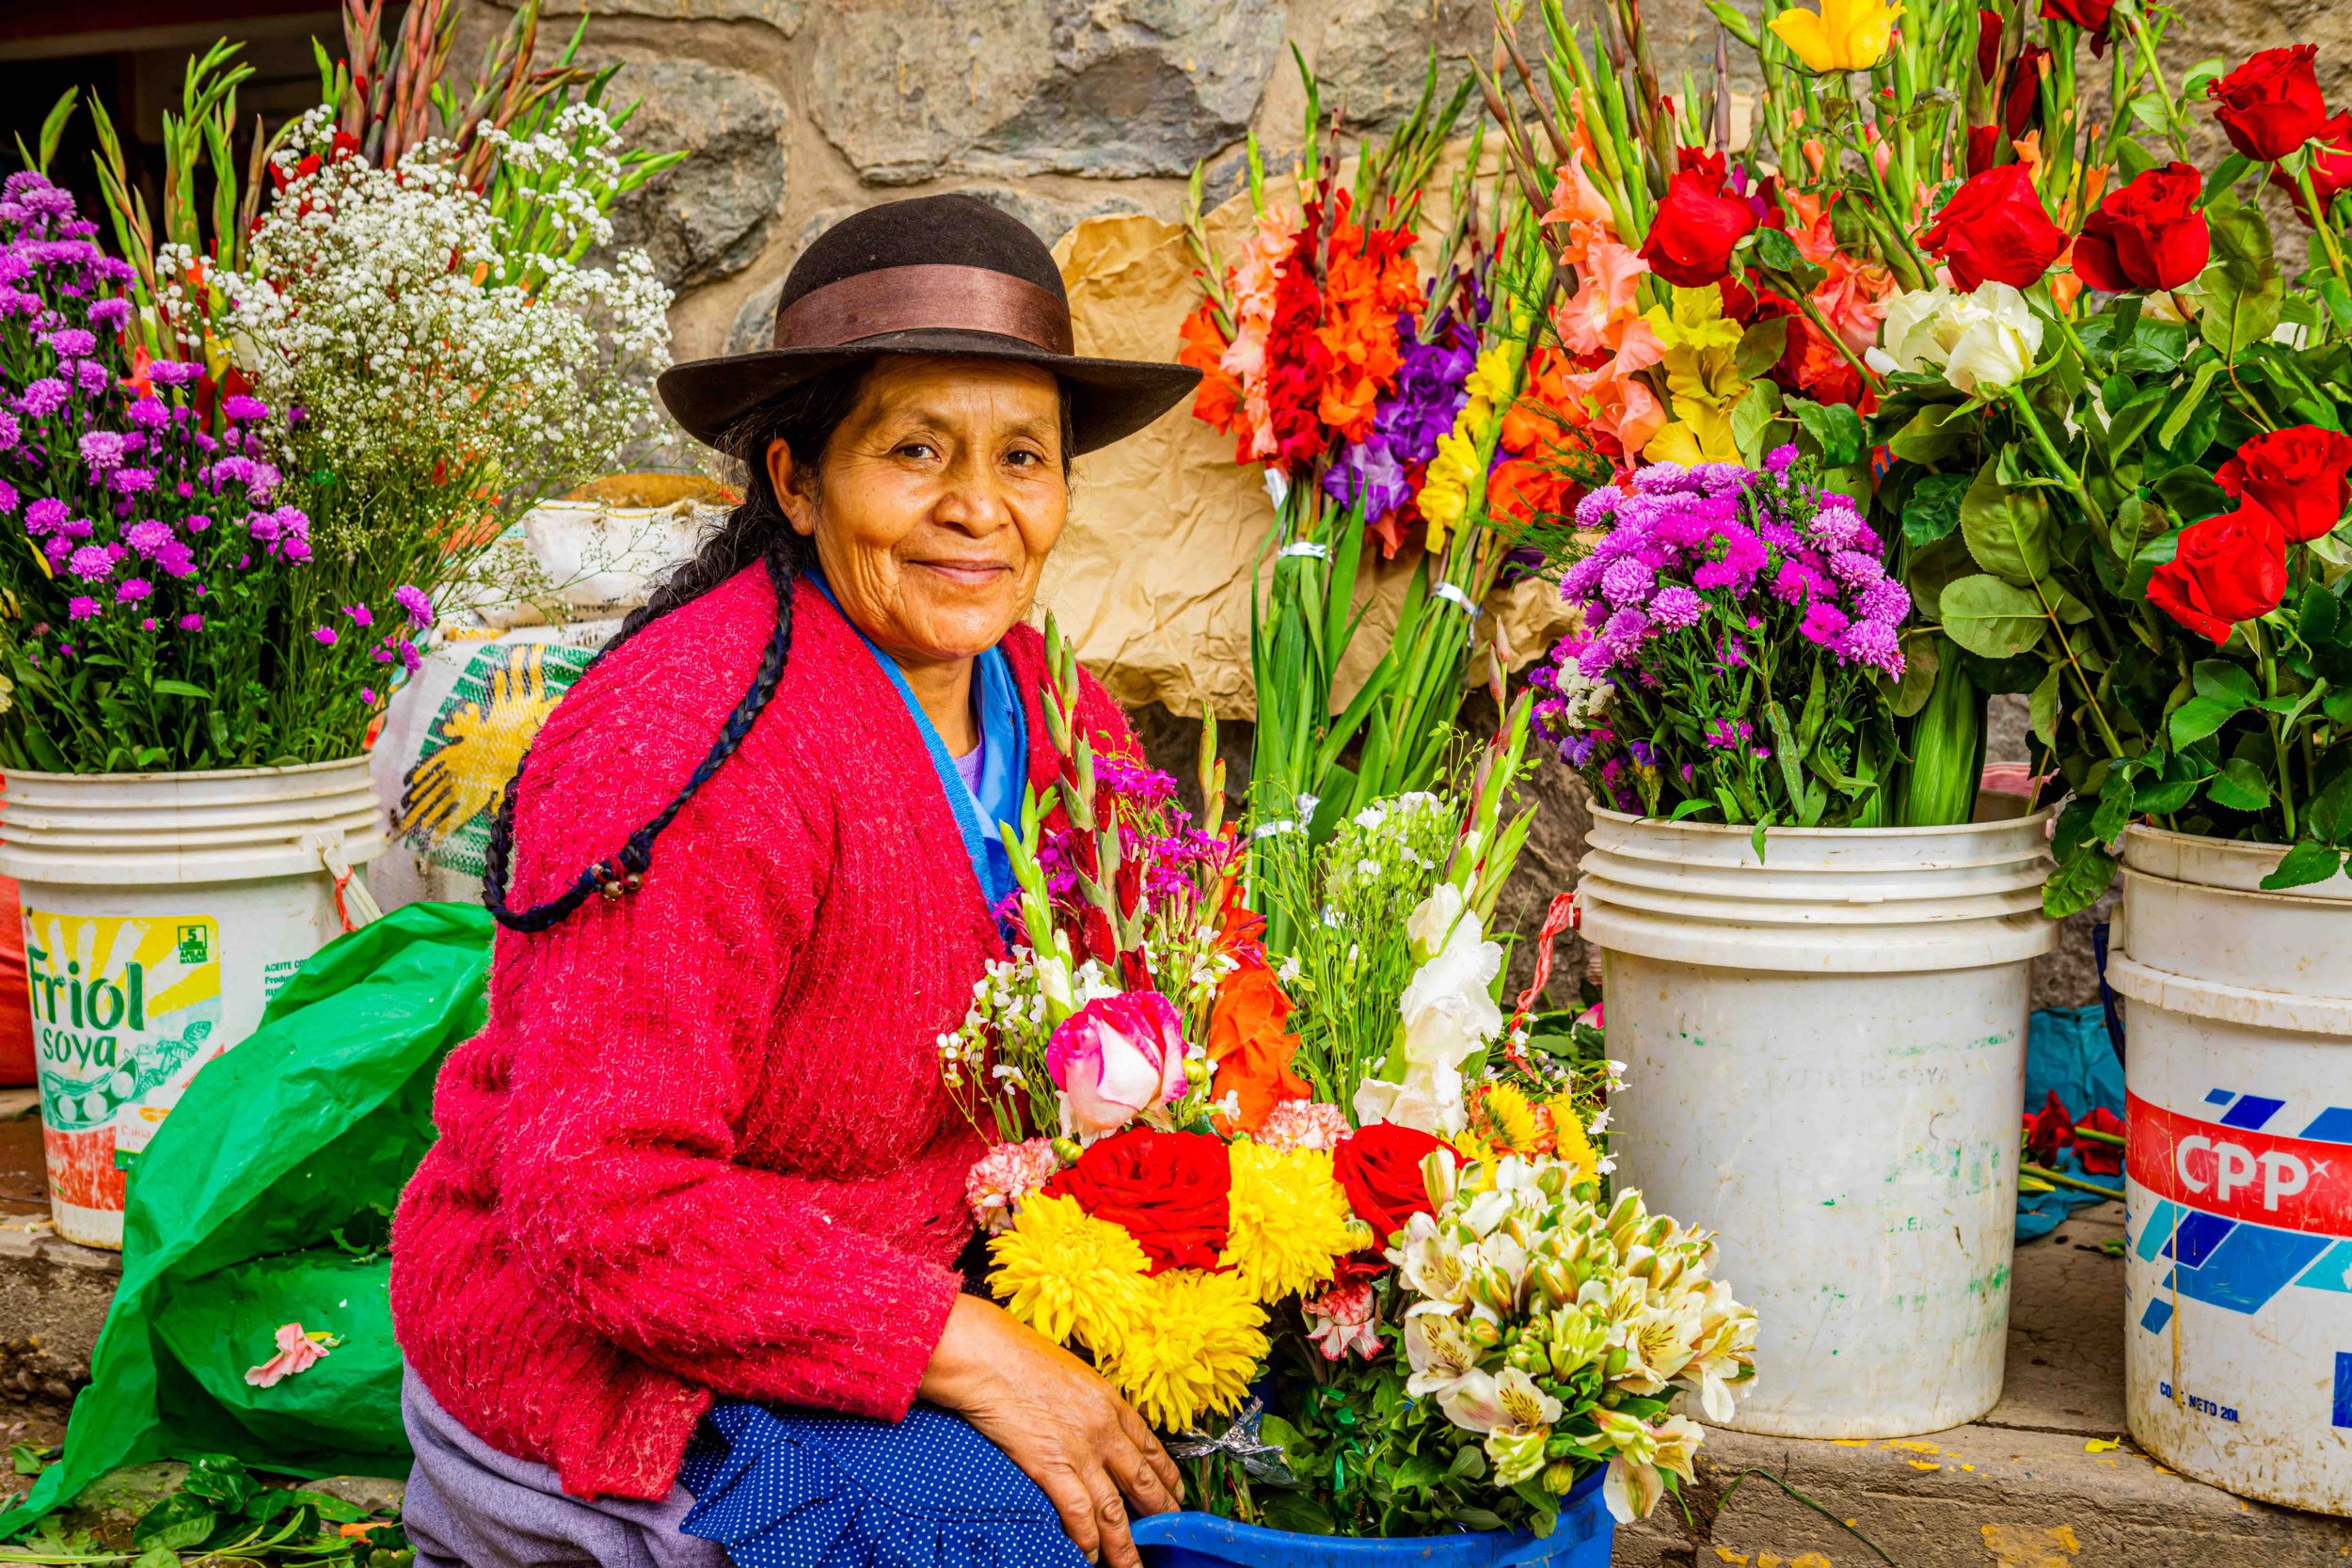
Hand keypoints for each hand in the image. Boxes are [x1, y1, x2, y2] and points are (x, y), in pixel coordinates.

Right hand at [919, 1294, 1182, 1567]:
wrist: (991, 1356)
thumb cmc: (1022, 1356)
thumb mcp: (1073, 1373)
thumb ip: (1089, 1402)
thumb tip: (1091, 1422)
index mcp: (1111, 1403)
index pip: (1151, 1447)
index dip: (1166, 1476)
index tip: (1175, 1495)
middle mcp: (1104, 1430)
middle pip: (1142, 1483)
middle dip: (1158, 1514)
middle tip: (1169, 1535)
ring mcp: (1080, 1451)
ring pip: (1114, 1510)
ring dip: (1125, 1545)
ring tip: (1133, 1566)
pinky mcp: (1051, 1466)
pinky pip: (1078, 1514)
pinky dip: (1086, 1540)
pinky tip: (1089, 1557)